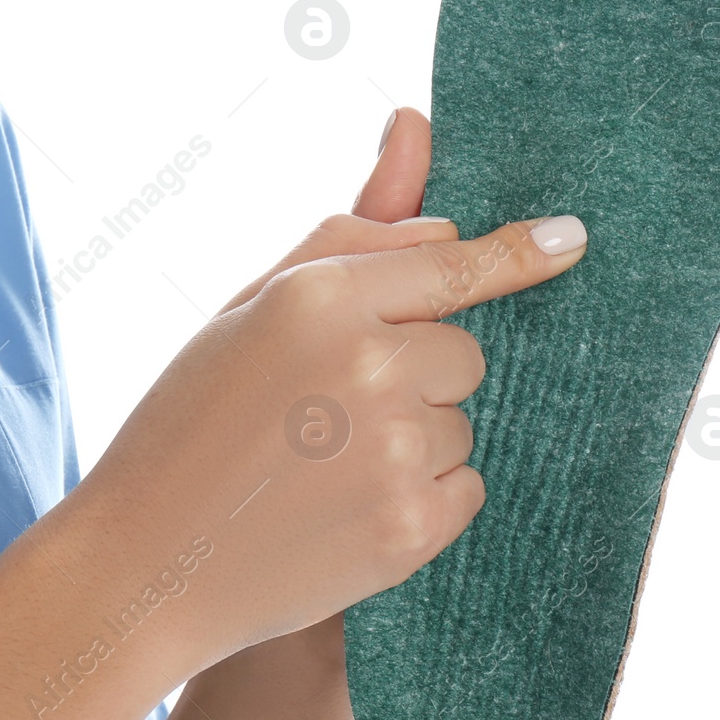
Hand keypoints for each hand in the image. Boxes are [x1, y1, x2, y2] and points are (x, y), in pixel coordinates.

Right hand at [79, 108, 587, 675]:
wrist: (147, 562)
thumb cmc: (188, 422)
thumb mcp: (247, 309)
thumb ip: (344, 233)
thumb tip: (423, 157)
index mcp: (317, 296)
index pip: (451, 264)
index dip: (516, 254)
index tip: (572, 239)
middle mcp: (367, 364)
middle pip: (463, 350)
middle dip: (418, 369)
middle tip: (331, 407)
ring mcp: (395, 450)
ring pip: (463, 421)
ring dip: (417, 436)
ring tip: (325, 464)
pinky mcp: (411, 529)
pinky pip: (466, 486)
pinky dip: (423, 495)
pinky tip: (347, 505)